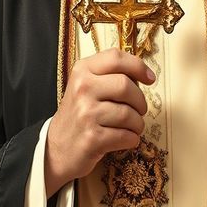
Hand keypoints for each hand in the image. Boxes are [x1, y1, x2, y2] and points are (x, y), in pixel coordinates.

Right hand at [44, 48, 154, 194]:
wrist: (56, 148)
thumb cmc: (79, 116)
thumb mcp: (86, 87)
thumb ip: (109, 76)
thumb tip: (145, 75)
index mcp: (82, 71)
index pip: (116, 57)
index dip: (138, 66)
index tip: (150, 78)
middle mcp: (82, 88)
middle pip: (126, 86)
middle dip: (140, 101)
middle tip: (139, 110)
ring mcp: (86, 113)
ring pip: (129, 114)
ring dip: (137, 124)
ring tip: (131, 127)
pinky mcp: (92, 138)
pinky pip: (126, 136)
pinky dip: (132, 139)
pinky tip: (125, 139)